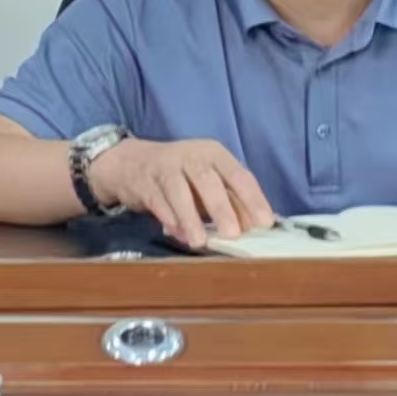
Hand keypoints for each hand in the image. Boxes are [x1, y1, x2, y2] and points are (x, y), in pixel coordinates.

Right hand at [88, 138, 274, 247]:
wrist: (132, 162)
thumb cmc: (181, 174)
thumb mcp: (208, 182)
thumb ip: (231, 201)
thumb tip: (252, 225)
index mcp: (214, 153)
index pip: (239, 175)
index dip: (253, 199)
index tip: (264, 223)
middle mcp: (191, 155)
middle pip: (208, 180)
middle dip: (221, 208)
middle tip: (233, 234)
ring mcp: (166, 166)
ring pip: (179, 191)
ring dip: (190, 218)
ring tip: (199, 242)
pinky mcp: (145, 182)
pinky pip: (158, 202)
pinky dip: (169, 219)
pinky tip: (178, 234)